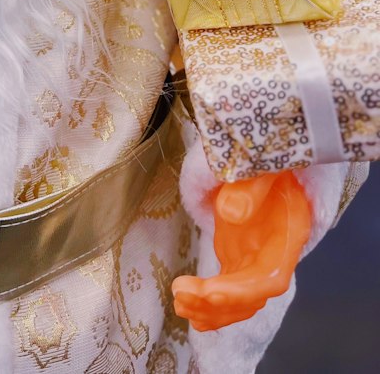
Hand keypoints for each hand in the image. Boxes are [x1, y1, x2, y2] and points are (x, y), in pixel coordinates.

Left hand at [172, 170, 311, 330]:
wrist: (268, 159)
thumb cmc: (267, 159)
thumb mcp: (262, 164)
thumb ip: (250, 186)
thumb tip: (231, 212)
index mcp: (288, 234)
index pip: (272, 277)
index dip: (243, 290)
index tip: (211, 291)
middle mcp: (276, 255)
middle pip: (252, 295)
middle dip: (218, 303)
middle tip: (182, 295)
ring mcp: (257, 259)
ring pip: (239, 299)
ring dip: (209, 308)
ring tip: (179, 302)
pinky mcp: (240, 258)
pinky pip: (227, 288)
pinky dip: (208, 303)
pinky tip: (186, 307)